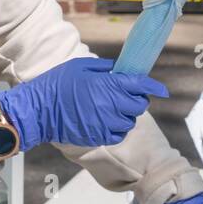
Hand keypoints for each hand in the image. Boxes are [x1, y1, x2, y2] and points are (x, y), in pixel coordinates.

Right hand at [0, 57, 167, 151]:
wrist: (39, 110)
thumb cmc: (58, 84)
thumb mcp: (81, 67)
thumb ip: (105, 69)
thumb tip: (122, 71)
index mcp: (107, 85)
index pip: (140, 86)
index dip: (154, 88)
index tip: (162, 90)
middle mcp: (110, 105)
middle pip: (139, 105)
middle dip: (137, 99)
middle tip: (126, 95)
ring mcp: (106, 123)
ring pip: (131, 121)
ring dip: (127, 115)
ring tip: (113, 108)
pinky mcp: (100, 137)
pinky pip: (120, 134)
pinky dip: (119, 128)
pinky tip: (108, 121)